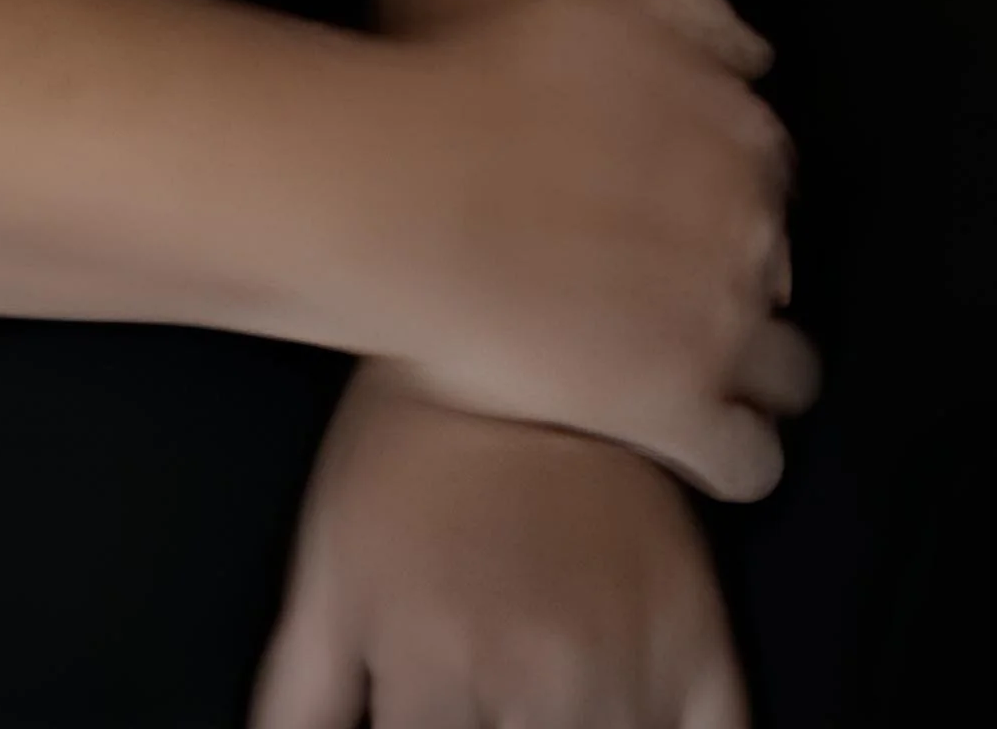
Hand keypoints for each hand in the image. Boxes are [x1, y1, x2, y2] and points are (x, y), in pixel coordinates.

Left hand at [248, 362, 748, 727]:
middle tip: (496, 693)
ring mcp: (633, 669)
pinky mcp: (706, 644)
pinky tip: (635, 711)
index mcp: (437, 679)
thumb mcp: (330, 563)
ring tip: (549, 686)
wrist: (521, 317)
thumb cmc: (415, 443)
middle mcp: (542, 686)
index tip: (434, 712)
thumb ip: (302, 695)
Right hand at [384, 0, 819, 501]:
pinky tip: (683, 443)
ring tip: (683, 372)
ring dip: (752, 373)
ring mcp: (720, 325)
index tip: (669, 209)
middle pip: (776, 269)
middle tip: (652, 283)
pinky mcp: (678, 411)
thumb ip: (692, 22)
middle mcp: (747, 229)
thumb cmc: (478, 89)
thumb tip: (758, 60)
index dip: (720, 195)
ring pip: (790, 373)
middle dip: (731, 279)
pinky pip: (748, 460)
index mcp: (736, 136)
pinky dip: (729, 457)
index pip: (769, 176)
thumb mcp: (599, 10)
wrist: (403, 190)